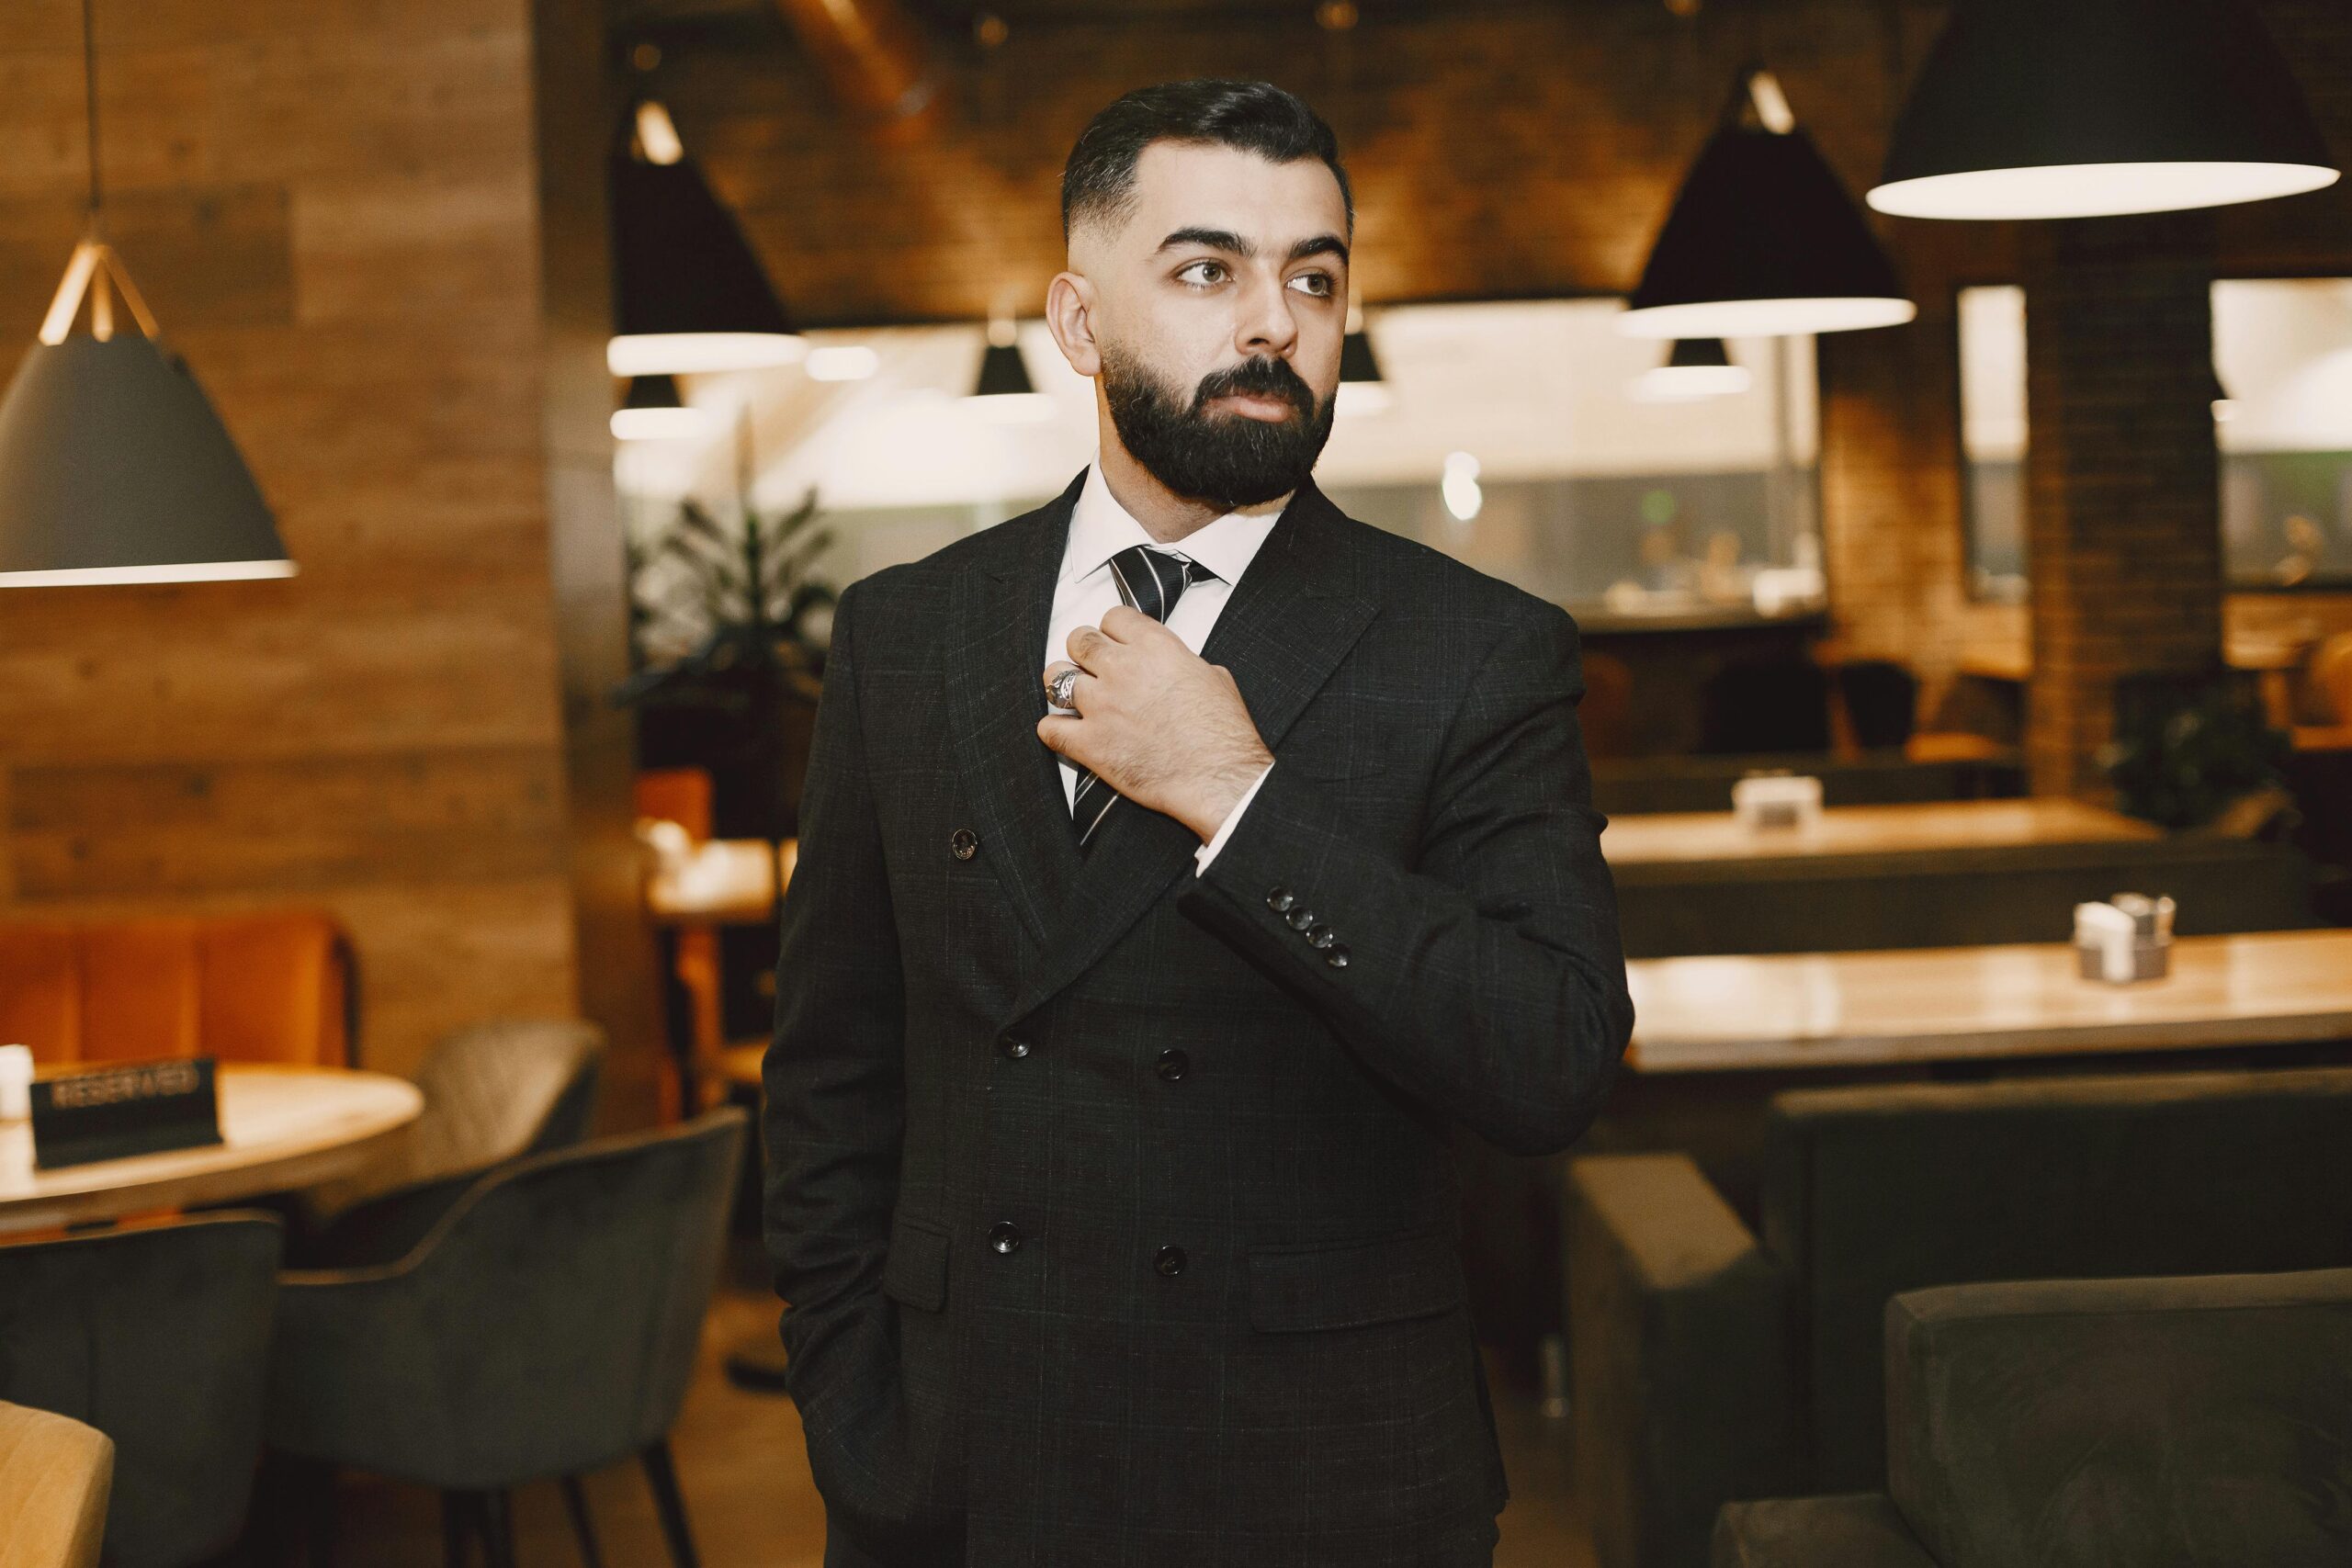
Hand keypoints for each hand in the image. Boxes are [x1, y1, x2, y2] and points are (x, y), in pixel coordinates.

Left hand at [1039, 606, 1272, 842]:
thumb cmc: (1224, 733)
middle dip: (1083, 652)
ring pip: (1055, 677)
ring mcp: (1101, 705)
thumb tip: (1177, 667)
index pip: (1112, 618)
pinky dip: (1054, 730)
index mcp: (1155, 647)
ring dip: (1062, 686)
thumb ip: (1183, 663)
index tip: (1114, 644)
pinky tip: (1067, 733)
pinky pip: (1048, 727)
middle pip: (1079, 640)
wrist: (1218, 777)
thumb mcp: (1214, 676)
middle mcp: (1122, 668)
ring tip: (1073, 698)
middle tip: (1090, 667)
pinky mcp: (1089, 743)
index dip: (1111, 631)